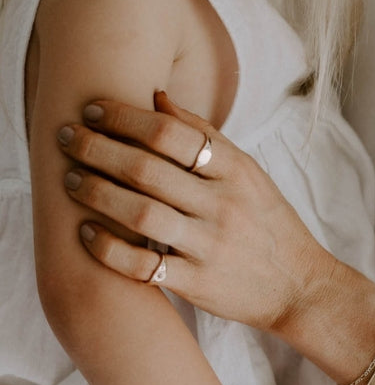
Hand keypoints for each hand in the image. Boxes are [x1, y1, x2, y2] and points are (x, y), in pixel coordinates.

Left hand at [57, 91, 331, 333]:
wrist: (299, 286)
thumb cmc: (268, 223)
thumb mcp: (249, 173)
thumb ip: (206, 137)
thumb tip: (157, 97)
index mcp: (236, 171)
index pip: (171, 133)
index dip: (125, 118)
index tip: (93, 110)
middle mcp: (223, 205)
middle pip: (147, 169)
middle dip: (98, 149)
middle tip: (66, 138)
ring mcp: (210, 245)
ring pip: (141, 214)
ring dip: (96, 194)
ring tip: (70, 179)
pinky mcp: (197, 283)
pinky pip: (144, 266)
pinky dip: (109, 249)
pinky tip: (86, 233)